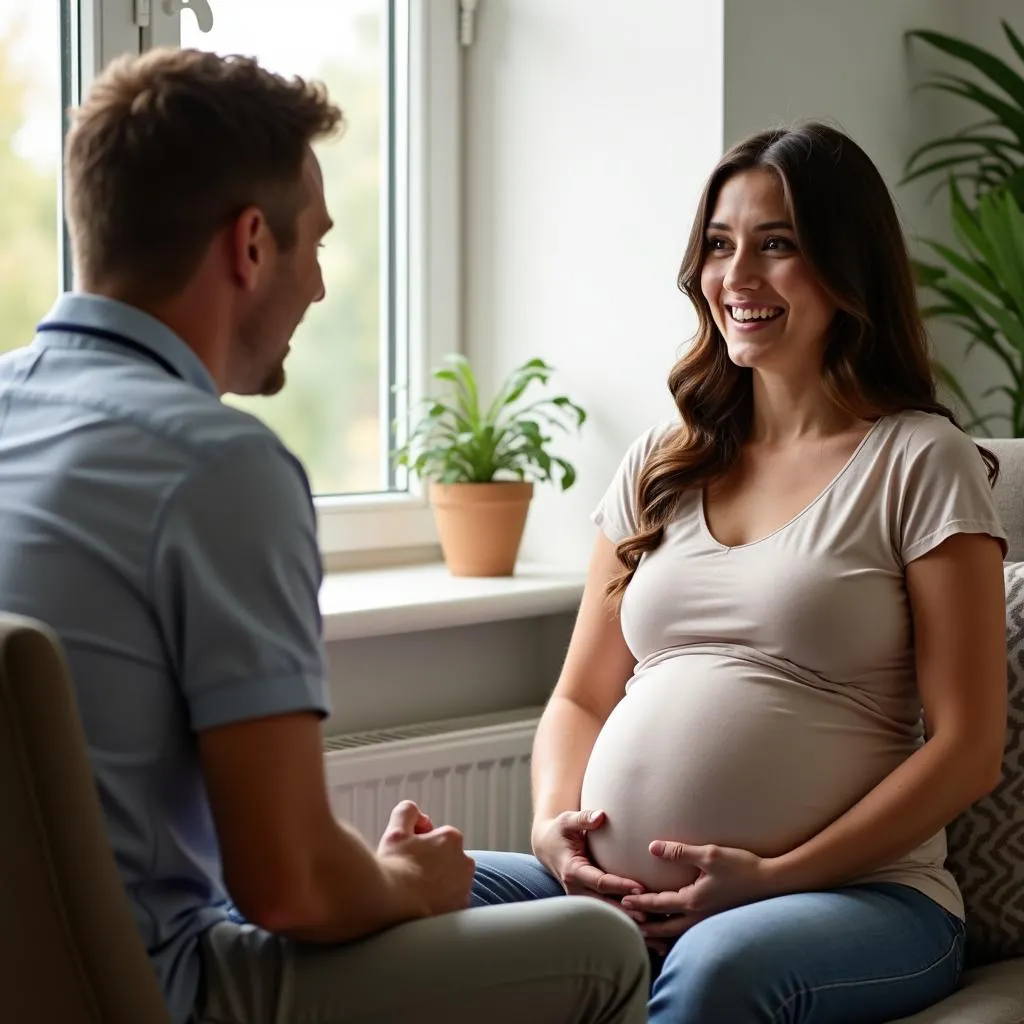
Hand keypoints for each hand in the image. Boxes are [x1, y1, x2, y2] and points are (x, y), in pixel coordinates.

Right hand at [377, 800, 475, 917]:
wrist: (392, 905)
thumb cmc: (394, 867)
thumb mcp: (396, 830)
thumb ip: (407, 812)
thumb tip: (418, 815)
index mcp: (452, 839)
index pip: (437, 837)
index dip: (419, 844)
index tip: (407, 854)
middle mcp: (465, 861)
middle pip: (446, 858)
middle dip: (431, 863)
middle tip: (410, 873)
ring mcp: (465, 887)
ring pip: (450, 880)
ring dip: (437, 883)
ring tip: (416, 891)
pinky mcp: (460, 909)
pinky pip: (451, 902)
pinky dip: (440, 902)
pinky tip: (423, 905)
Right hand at [531, 810, 647, 922]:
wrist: (547, 847)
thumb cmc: (560, 831)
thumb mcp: (567, 821)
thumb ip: (583, 818)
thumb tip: (601, 815)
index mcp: (572, 871)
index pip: (600, 882)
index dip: (620, 886)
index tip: (641, 888)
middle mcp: (575, 890)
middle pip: (606, 905)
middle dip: (628, 910)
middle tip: (652, 913)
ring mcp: (581, 899)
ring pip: (607, 913)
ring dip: (628, 918)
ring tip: (653, 922)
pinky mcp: (588, 901)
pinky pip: (607, 912)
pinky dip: (624, 918)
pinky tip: (646, 923)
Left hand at [621, 840, 775, 947]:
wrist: (772, 883)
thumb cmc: (741, 867)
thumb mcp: (709, 854)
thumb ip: (680, 852)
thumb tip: (652, 847)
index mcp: (693, 901)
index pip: (658, 904)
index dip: (639, 902)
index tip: (623, 901)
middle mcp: (699, 917)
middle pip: (664, 927)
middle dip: (645, 924)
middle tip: (627, 922)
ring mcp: (709, 923)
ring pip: (678, 935)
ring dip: (659, 933)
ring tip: (645, 932)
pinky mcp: (718, 922)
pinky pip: (691, 934)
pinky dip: (677, 936)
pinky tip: (674, 933)